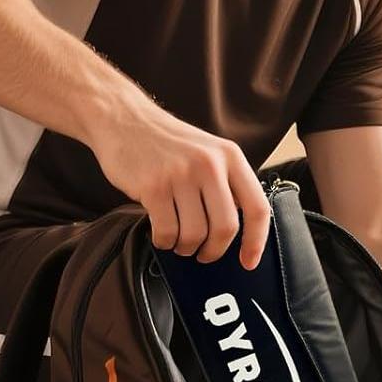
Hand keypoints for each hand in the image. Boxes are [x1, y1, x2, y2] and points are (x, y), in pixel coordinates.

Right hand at [88, 87, 269, 268]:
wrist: (124, 119)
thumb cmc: (167, 143)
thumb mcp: (208, 152)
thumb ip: (226, 183)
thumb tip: (240, 229)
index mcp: (230, 156)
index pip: (257, 207)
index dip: (256, 241)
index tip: (248, 261)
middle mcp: (210, 164)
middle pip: (226, 227)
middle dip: (214, 250)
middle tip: (204, 254)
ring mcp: (181, 174)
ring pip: (195, 234)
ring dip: (186, 247)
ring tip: (178, 240)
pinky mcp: (153, 186)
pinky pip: (167, 232)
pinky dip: (164, 241)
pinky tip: (161, 233)